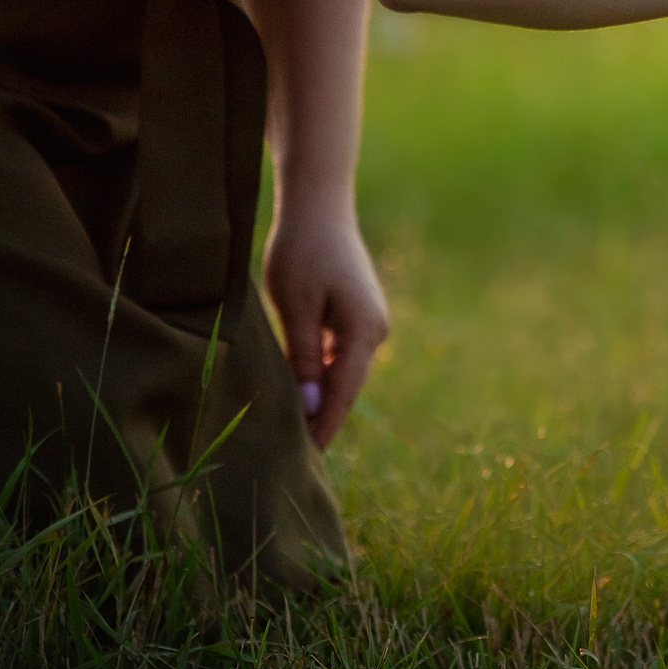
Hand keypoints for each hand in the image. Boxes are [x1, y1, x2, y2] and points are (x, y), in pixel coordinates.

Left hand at [261, 206, 388, 450]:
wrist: (319, 206)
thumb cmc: (301, 252)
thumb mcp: (295, 307)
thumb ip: (304, 358)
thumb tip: (312, 405)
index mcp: (364, 331)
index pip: (343, 393)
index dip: (324, 427)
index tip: (306, 462)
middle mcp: (376, 331)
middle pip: (346, 387)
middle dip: (322, 417)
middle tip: (292, 455)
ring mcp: (370, 322)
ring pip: (342, 372)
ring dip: (320, 396)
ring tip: (291, 430)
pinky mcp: (358, 314)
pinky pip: (340, 355)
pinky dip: (321, 373)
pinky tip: (299, 389)